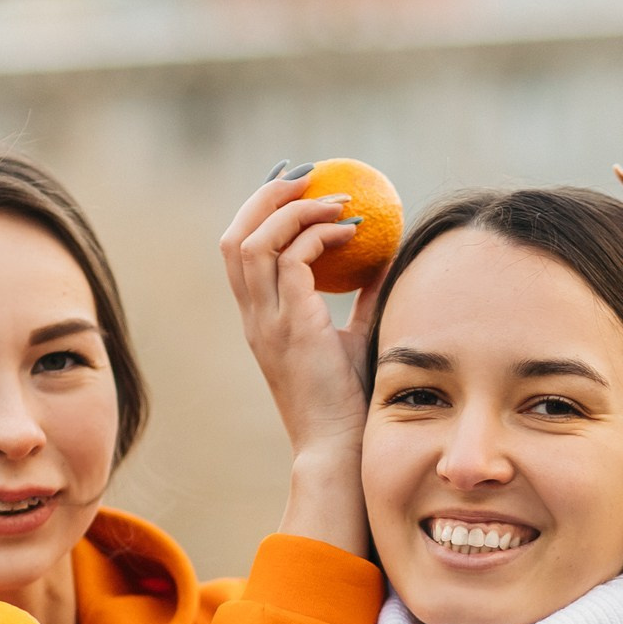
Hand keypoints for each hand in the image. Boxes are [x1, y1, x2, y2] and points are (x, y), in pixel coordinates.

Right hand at [220, 162, 378, 461]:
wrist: (340, 447)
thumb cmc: (350, 400)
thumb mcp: (353, 337)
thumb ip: (364, 296)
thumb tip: (388, 253)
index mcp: (260, 318)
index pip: (240, 250)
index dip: (260, 210)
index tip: (297, 187)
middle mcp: (255, 317)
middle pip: (235, 237)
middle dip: (267, 196)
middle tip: (309, 176)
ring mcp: (268, 323)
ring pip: (254, 242)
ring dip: (293, 211)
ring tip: (336, 201)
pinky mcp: (292, 327)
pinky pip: (294, 261)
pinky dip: (319, 237)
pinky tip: (353, 234)